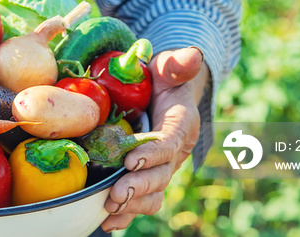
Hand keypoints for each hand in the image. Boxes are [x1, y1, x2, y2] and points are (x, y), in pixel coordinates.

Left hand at [101, 47, 208, 231]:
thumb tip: (192, 56)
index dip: (153, 154)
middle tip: (115, 194)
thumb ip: (179, 64)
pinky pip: (140, 202)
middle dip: (138, 186)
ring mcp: (161, 169)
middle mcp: (175, 153)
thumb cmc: (164, 79)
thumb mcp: (170, 66)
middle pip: (160, 175)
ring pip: (152, 195)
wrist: (164, 96)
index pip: (170, 143)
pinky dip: (125, 215)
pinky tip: (107, 224)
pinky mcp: (147, 179)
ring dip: (131, 205)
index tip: (131, 159)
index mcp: (181, 126)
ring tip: (109, 210)